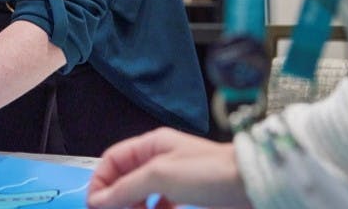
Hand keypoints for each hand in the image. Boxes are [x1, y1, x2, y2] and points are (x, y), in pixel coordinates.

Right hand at [86, 128, 250, 208]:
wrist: (252, 185)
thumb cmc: (208, 173)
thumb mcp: (160, 176)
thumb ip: (126, 188)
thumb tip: (97, 200)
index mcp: (151, 144)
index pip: (112, 160)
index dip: (100, 181)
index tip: (95, 205)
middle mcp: (160, 158)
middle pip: (125, 177)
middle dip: (116, 197)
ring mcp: (174, 177)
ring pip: (142, 192)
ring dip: (133, 206)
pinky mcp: (188, 194)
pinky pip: (160, 203)